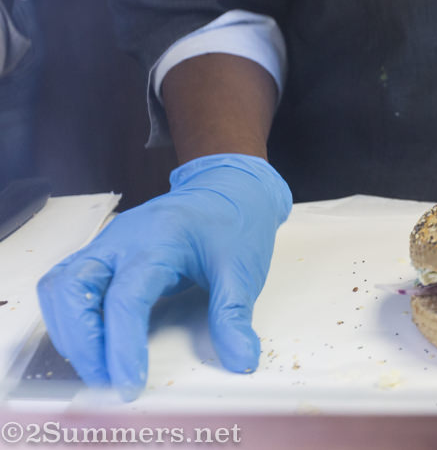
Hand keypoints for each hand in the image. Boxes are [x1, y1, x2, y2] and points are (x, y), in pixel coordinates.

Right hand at [37, 154, 291, 399]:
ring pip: (59, 287)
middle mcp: (121, 240)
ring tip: (98, 366)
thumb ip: (234, 316)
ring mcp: (107, 245)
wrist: (229, 189)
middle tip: (107, 379)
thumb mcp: (242, 270)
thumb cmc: (233, 224)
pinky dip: (69, 318)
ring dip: (69, 332)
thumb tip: (242, 360)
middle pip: (72, 289)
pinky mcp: (102, 254)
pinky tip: (92, 343)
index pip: (126, 297)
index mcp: (159, 240)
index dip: (122, 345)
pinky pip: (65, 285)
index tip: (129, 383)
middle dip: (82, 341)